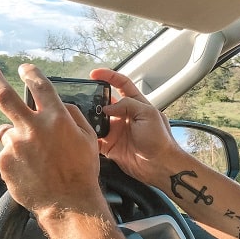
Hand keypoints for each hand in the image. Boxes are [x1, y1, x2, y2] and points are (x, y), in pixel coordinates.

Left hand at [0, 64, 102, 215]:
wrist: (68, 202)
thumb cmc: (82, 171)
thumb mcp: (89, 139)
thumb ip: (73, 117)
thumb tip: (61, 104)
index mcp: (57, 119)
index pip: (40, 86)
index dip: (31, 73)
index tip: (25, 69)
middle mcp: (33, 128)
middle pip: (5, 96)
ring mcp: (16, 144)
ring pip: (7, 131)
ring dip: (16, 136)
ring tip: (32, 154)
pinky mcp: (5, 161)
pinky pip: (7, 152)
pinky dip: (16, 157)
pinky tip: (30, 168)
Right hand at [90, 68, 180, 183]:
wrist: (159, 165)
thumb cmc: (160, 139)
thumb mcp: (148, 114)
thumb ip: (128, 105)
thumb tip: (107, 106)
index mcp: (137, 105)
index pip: (122, 84)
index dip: (109, 76)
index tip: (94, 73)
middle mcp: (125, 116)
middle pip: (105, 102)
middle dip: (93, 99)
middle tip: (83, 99)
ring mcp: (117, 131)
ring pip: (97, 120)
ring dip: (88, 117)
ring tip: (80, 115)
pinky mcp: (110, 146)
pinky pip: (94, 138)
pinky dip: (87, 135)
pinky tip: (81, 132)